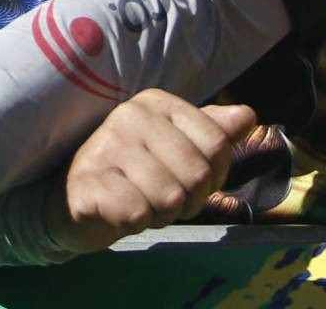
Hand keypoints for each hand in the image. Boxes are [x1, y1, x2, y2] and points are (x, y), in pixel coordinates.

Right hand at [47, 92, 257, 253]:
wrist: (76, 200)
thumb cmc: (136, 174)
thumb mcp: (177, 149)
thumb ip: (213, 133)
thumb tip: (248, 115)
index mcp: (156, 102)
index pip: (218, 144)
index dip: (214, 176)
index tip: (188, 180)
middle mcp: (129, 115)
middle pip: (198, 174)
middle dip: (189, 200)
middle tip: (163, 199)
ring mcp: (104, 146)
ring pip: (170, 198)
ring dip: (161, 214)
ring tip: (141, 203)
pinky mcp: (87, 183)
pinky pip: (138, 214)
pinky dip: (135, 223)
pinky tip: (120, 212)